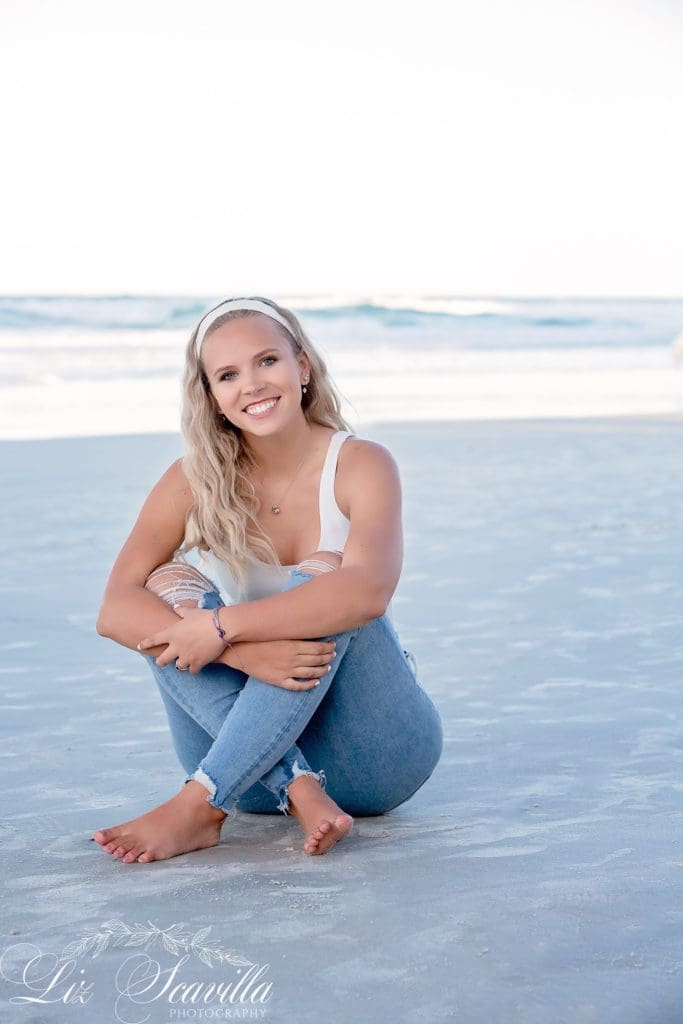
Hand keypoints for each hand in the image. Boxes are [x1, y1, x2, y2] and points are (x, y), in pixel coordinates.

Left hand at [138, 607, 226, 673]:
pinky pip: (192, 671)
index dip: (145, 644)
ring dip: (180, 665)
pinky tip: (196, 666)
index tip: (139, 647)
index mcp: (172, 633)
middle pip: (162, 660)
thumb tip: (176, 606)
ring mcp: (186, 656)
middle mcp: (176, 646)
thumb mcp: (191, 612)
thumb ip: (181, 610)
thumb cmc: (206, 616)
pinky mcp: (197, 662)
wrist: (221, 626)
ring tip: (184, 663)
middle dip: (161, 662)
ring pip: (178, 667)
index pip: (153, 640)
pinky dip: (194, 669)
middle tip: (162, 662)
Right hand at [221, 639, 336, 690]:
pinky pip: (298, 686)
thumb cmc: (258, 637)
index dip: (329, 647)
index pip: (318, 647)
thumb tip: (307, 625)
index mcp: (293, 644)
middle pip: (317, 659)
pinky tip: (315, 683)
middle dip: (328, 657)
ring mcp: (286, 671)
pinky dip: (309, 685)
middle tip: (333, 655)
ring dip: (322, 670)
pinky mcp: (278, 680)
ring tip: (327, 667)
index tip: (333, 645)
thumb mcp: (278, 630)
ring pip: (311, 673)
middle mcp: (292, 659)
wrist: (238, 649)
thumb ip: (293, 630)